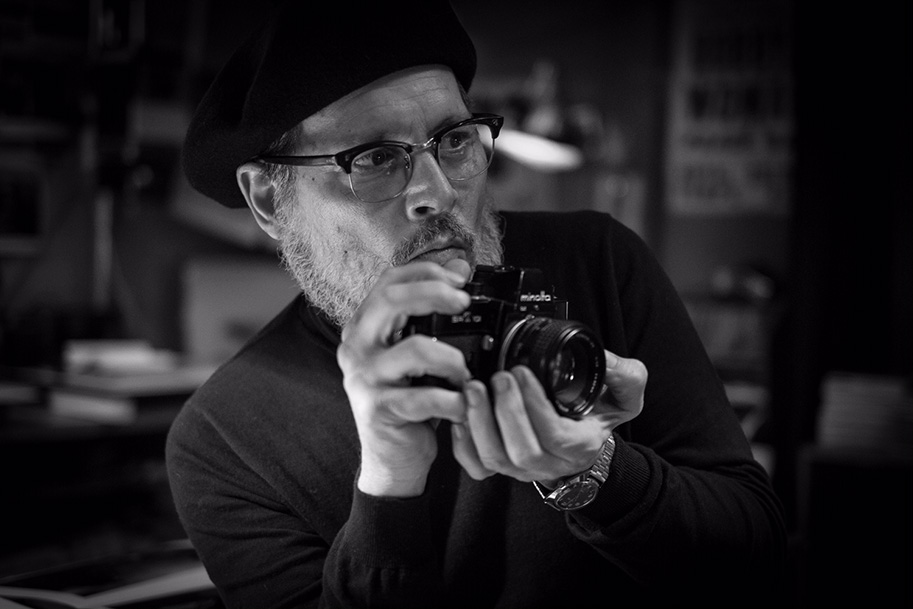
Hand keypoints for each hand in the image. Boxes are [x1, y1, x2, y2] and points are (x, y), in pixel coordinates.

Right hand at [337, 259, 473, 497]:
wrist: (392, 456)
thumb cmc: (409, 400)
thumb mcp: (417, 352)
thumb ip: (430, 312)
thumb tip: (459, 268)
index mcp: (365, 326)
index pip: (389, 281)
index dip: (425, 271)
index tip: (459, 275)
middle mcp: (356, 346)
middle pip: (392, 300)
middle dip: (435, 293)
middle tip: (464, 302)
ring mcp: (364, 377)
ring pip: (415, 349)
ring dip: (452, 358)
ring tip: (465, 373)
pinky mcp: (377, 408)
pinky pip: (424, 397)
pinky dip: (453, 401)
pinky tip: (461, 405)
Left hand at [451, 351, 645, 483]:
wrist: (584, 439)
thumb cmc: (598, 415)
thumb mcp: (625, 395)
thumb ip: (626, 375)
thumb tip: (604, 359)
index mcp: (580, 446)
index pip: (554, 435)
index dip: (534, 406)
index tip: (522, 371)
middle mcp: (550, 463)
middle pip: (521, 452)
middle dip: (505, 412)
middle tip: (498, 377)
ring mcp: (523, 468)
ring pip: (495, 459)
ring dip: (480, 424)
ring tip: (473, 389)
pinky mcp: (501, 466)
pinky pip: (477, 467)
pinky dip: (464, 445)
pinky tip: (460, 416)